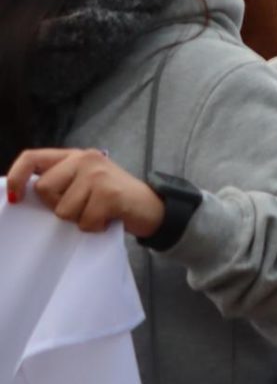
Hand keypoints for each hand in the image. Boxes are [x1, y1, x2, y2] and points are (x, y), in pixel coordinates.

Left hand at [5, 148, 165, 237]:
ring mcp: (98, 174)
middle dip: (58, 206)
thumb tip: (20, 193)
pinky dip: (95, 227)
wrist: (154, 210)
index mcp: (73, 156)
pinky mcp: (109, 193)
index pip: (32, 158)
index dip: (16, 177)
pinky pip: (85, 221)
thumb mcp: (84, 184)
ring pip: (63, 210)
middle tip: (82, 207)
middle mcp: (85, 159)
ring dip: (80, 220)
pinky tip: (108, 219)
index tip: (15, 198)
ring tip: (98, 213)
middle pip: (44, 189)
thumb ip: (58, 182)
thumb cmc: (113, 201)